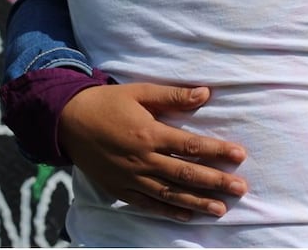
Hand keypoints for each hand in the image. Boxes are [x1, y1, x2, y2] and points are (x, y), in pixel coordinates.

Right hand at [59, 82, 247, 221]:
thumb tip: (206, 93)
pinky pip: (148, 204)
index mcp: (149, 133)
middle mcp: (142, 160)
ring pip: (170, 194)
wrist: (67, 121)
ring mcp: (130, 178)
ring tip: (222, 209)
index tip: (239, 156)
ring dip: (198, 202)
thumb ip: (173, 96)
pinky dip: (169, 211)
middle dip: (216, 182)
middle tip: (241, 188)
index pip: (191, 145)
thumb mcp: (140, 92)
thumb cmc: (108, 103)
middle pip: (186, 174)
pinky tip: (188, 215)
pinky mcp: (119, 189)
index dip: (217, 151)